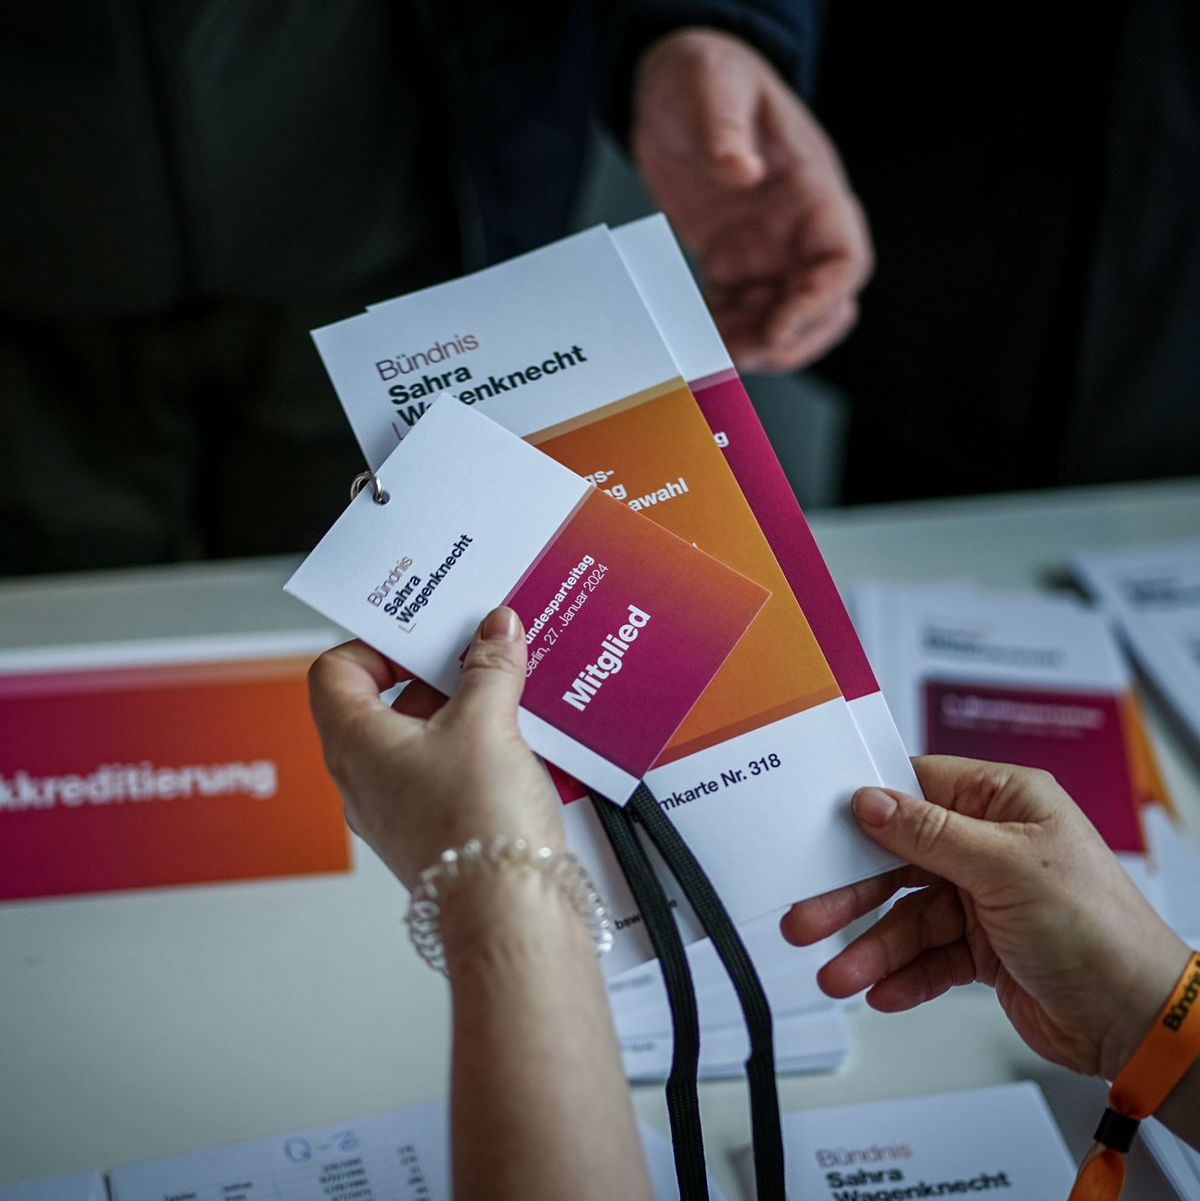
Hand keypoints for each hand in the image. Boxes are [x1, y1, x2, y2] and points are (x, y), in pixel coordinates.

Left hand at [307, 607, 561, 888]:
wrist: (509, 912)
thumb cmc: (475, 830)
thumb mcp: (486, 723)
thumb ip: (489, 667)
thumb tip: (494, 631)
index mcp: (356, 744)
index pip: (336, 671)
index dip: (378, 644)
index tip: (426, 634)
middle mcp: (366, 778)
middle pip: (384, 701)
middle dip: (435, 673)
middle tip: (476, 654)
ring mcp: (400, 808)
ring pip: (421, 738)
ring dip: (463, 710)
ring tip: (506, 693)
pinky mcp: (437, 829)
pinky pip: (448, 772)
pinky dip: (479, 747)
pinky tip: (520, 739)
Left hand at [631, 27, 871, 372]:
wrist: (673, 88)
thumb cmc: (704, 76)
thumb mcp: (712, 86)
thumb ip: (725, 128)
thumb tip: (741, 170)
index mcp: (813, 189)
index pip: (843, 259)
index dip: (819, 301)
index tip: (777, 327)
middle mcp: (798, 229)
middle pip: (824, 306)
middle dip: (791, 340)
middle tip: (741, 356)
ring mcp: (768, 251)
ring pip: (781, 320)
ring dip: (752, 346)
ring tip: (708, 353)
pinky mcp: (734, 264)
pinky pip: (740, 315)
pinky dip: (721, 334)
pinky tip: (692, 334)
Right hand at [781, 756, 1190, 1079]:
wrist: (1138, 1022)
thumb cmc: (1100, 930)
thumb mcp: (1005, 868)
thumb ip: (929, 833)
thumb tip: (872, 802)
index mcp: (1006, 802)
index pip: (918, 789)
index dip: (868, 809)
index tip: (822, 829)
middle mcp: (992, 845)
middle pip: (900, 860)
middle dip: (854, 894)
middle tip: (809, 916)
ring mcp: (985, 897)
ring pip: (908, 914)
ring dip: (873, 947)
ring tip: (841, 974)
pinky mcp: (983, 947)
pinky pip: (928, 954)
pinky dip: (904, 974)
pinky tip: (882, 990)